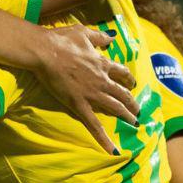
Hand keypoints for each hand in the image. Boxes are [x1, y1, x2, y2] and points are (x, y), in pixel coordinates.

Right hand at [33, 25, 138, 153]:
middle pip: (123, 94)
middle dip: (132, 103)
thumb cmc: (61, 40)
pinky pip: (94, 125)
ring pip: (115, 108)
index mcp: (102, 63)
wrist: (45, 51)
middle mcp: (101, 80)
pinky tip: (114, 150)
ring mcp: (92, 94)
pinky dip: (104, 139)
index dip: (129, 79)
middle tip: (137, 110)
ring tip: (134, 124)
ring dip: (127, 116)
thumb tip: (112, 37)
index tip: (132, 84)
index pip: (122, 73)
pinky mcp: (79, 105)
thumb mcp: (83, 32)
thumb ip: (99, 36)